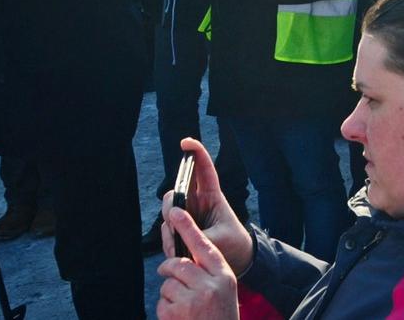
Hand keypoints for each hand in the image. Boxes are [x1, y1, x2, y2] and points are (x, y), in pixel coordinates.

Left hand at [156, 209, 238, 319]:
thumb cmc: (220, 316)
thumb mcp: (224, 291)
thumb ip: (208, 273)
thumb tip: (183, 259)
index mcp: (224, 276)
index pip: (203, 246)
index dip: (188, 227)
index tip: (175, 212)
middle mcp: (210, 285)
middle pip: (178, 264)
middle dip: (170, 269)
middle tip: (171, 276)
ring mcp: (192, 300)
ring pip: (167, 284)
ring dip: (170, 295)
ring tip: (185, 308)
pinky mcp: (175, 313)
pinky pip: (161, 302)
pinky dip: (166, 309)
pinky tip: (180, 318)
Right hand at [162, 138, 253, 275]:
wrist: (236, 261)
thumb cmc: (233, 244)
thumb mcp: (220, 239)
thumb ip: (198, 236)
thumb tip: (175, 232)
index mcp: (213, 197)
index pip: (204, 171)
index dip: (196, 154)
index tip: (186, 142)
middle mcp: (197, 203)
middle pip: (176, 191)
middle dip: (172, 202)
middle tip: (175, 217)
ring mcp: (188, 216)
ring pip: (168, 212)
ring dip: (170, 228)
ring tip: (181, 246)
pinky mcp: (180, 230)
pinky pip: (166, 230)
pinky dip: (169, 242)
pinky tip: (178, 252)